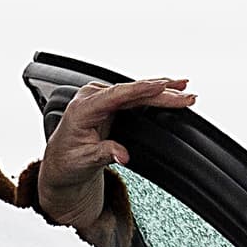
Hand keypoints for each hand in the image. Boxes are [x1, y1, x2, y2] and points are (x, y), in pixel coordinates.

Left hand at [38, 78, 194, 231]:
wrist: (60, 161)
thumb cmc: (67, 160)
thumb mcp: (84, 161)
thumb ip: (104, 154)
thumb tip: (122, 155)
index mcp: (83, 108)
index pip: (116, 94)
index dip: (140, 89)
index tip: (160, 85)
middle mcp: (93, 97)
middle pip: (132, 92)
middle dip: (160, 92)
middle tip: (185, 95)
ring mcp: (102, 98)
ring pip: (136, 92)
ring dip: (160, 91)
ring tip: (184, 89)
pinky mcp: (110, 103)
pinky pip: (134, 96)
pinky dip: (152, 95)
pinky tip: (168, 91)